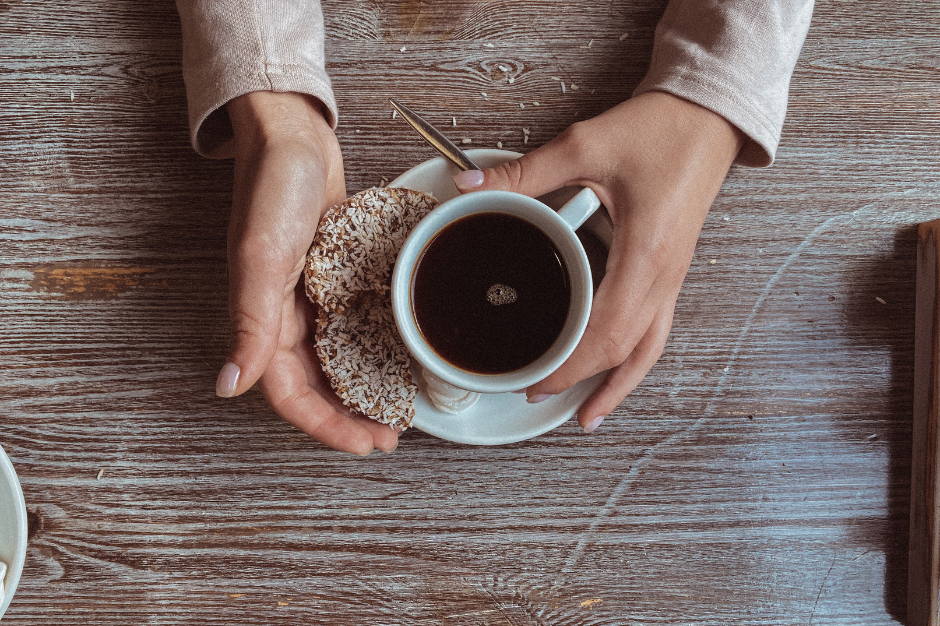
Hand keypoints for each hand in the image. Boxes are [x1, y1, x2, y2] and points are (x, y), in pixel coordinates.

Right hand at [215, 91, 397, 454]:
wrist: (293, 135)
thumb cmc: (274, 186)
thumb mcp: (262, 256)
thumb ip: (249, 322)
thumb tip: (228, 385)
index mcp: (264, 317)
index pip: (291, 394)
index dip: (325, 426)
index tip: (364, 445)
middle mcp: (286, 315)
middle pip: (317, 386)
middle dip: (350, 417)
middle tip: (389, 437)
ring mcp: (312, 297)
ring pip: (337, 360)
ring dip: (362, 388)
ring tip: (397, 409)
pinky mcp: (334, 277)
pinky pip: (353, 325)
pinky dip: (373, 346)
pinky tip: (398, 356)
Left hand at [452, 91, 742, 432]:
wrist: (709, 116)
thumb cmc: (662, 130)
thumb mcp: (587, 145)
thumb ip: (526, 172)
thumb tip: (471, 186)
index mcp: (647, 253)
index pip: (607, 330)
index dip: (570, 363)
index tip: (536, 378)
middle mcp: (666, 275)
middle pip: (627, 350)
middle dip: (582, 380)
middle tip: (539, 395)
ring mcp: (673, 276)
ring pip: (649, 349)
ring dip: (619, 385)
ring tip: (589, 414)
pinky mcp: (672, 270)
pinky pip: (655, 328)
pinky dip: (632, 356)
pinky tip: (615, 365)